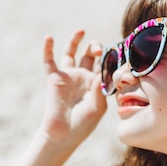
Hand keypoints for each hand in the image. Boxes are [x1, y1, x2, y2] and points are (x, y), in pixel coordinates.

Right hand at [39, 30, 106, 148]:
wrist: (63, 134)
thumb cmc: (84, 124)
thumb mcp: (97, 107)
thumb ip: (100, 89)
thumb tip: (101, 73)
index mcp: (98, 82)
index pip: (106, 63)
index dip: (111, 56)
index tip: (118, 52)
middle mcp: (84, 76)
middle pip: (91, 54)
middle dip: (96, 47)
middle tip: (99, 51)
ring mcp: (69, 75)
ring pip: (72, 52)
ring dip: (76, 40)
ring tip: (81, 31)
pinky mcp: (54, 78)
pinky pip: (49, 61)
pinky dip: (48, 48)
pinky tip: (49, 37)